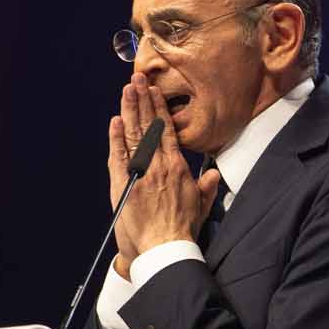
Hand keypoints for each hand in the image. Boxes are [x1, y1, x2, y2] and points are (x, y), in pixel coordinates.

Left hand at [110, 70, 221, 265]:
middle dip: (142, 100)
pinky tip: (116, 120)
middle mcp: (160, 165)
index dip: (159, 110)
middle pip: (149, 126)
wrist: (165, 249)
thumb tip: (212, 175)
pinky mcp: (126, 183)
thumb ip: (206, 187)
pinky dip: (117, 137)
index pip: (167, 131)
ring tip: (127, 90)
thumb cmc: (181, 231)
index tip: (154, 92)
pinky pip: (120, 155)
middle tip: (137, 79)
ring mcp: (142, 172)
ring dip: (129, 110)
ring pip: (135, 134)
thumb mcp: (200, 206)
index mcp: (177, 168)